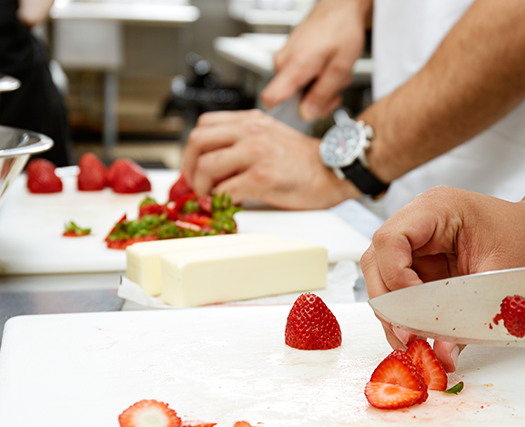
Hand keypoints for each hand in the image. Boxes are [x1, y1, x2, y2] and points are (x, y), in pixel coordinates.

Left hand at [181, 109, 359, 209]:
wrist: (336, 170)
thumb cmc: (307, 161)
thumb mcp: (272, 137)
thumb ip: (245, 143)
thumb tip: (216, 167)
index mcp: (252, 122)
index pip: (204, 125)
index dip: (192, 149)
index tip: (194, 166)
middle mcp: (251, 132)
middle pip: (197, 141)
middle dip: (188, 166)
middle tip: (195, 184)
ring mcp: (256, 153)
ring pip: (205, 167)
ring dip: (200, 187)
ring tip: (210, 197)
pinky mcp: (262, 177)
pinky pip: (225, 190)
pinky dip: (219, 202)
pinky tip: (226, 206)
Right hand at [260, 0, 369, 120]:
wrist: (341, 7)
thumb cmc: (342, 29)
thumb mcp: (340, 67)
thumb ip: (322, 94)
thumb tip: (306, 115)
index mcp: (293, 66)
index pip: (270, 99)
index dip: (283, 114)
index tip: (300, 117)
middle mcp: (283, 63)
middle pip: (290, 100)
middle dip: (315, 102)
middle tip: (334, 92)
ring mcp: (285, 60)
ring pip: (298, 91)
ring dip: (319, 90)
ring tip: (334, 75)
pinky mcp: (291, 58)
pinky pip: (300, 80)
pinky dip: (317, 80)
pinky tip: (328, 70)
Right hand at [361, 187, 524, 370]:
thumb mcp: (502, 279)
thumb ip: (468, 316)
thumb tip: (442, 354)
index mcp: (437, 208)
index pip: (390, 240)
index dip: (394, 278)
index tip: (413, 311)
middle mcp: (420, 221)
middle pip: (377, 260)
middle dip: (388, 302)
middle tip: (407, 336)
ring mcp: (420, 242)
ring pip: (384, 278)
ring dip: (395, 312)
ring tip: (415, 340)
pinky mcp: (424, 262)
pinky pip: (403, 289)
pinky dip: (409, 313)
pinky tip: (424, 333)